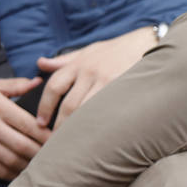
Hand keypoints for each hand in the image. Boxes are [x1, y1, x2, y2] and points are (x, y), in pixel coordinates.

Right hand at [0, 78, 49, 178]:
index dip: (48, 135)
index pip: (29, 124)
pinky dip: (15, 174)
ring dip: (32, 165)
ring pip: (13, 160)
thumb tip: (39, 82)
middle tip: (58, 156)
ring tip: (46, 165)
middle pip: (23, 145)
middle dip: (43, 153)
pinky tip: (27, 172)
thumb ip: (17, 85)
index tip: (61, 140)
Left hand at [34, 26, 157, 128]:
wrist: (146, 43)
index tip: (41, 122)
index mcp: (78, 64)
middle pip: (68, 104)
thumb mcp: (88, 50)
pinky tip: (96, 134)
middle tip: (54, 139)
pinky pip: (106, 109)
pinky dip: (98, 123)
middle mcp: (90, 72)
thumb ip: (64, 60)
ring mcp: (107, 81)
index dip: (44, 106)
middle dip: (59, 124)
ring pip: (86, 109)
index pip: (54, 87)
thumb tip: (40, 64)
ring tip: (73, 142)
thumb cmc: (116, 49)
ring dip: (77, 127)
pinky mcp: (123, 88)